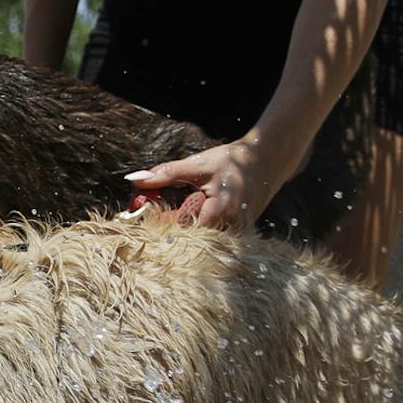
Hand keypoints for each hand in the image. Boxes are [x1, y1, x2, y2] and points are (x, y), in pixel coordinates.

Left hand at [125, 137, 289, 233]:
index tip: (144, 216)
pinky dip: (198, 230)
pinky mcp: (238, 234)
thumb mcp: (197, 164)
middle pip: (190, 241)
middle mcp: (230, 228)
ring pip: (201, 241)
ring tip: (171, 215)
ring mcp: (237, 234)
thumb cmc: (232, 161)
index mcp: (219, 211)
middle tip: (153, 215)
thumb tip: (135, 180)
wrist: (267, 160)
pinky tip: (191, 217)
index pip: (182, 232)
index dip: (161, 227)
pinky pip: (212, 238)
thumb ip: (166, 174)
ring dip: (184, 231)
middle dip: (169, 231)